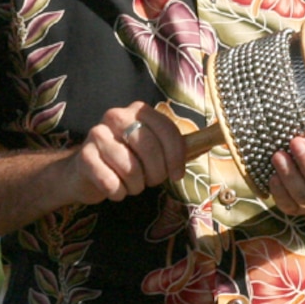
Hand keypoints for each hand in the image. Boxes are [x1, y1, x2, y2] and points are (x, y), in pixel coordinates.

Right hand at [63, 102, 185, 203]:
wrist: (86, 172)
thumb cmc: (127, 161)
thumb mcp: (154, 150)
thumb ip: (179, 146)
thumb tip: (220, 137)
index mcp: (138, 111)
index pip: (166, 130)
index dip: (176, 156)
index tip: (176, 175)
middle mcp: (116, 116)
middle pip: (149, 147)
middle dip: (155, 173)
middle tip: (150, 181)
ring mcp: (96, 134)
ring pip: (130, 167)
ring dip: (135, 185)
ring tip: (130, 184)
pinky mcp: (84, 156)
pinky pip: (110, 181)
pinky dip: (117, 192)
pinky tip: (114, 188)